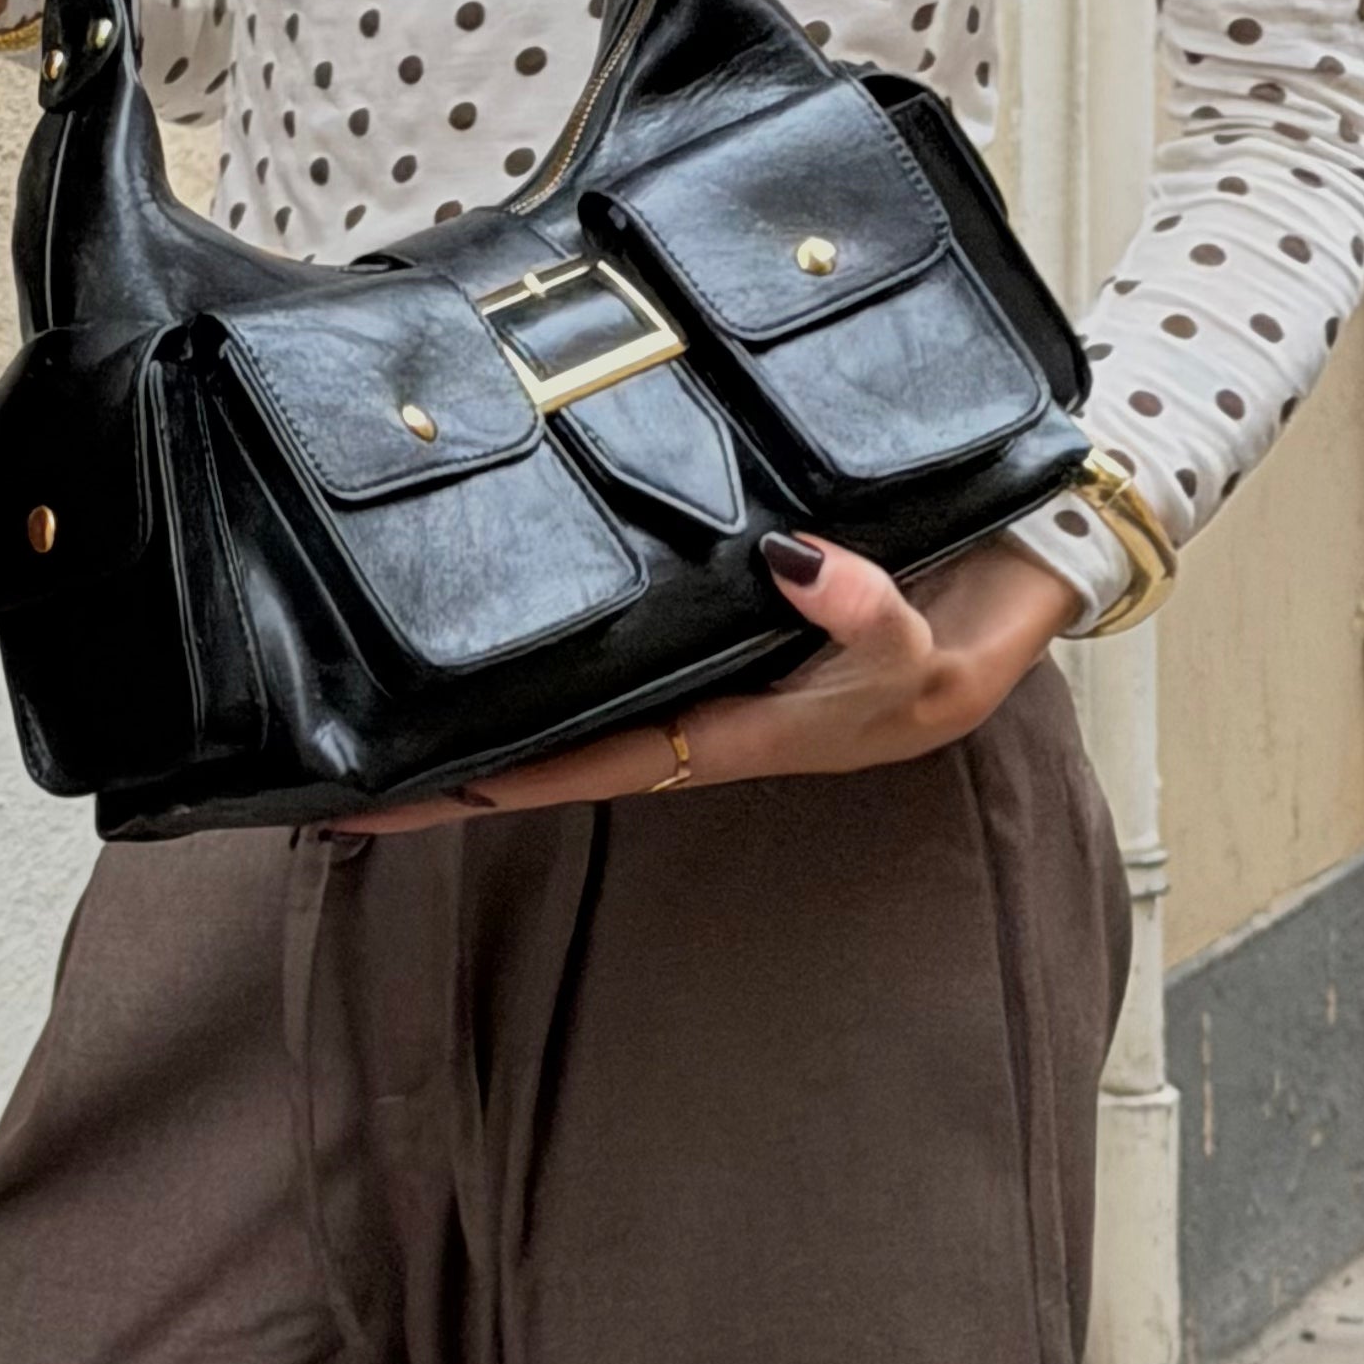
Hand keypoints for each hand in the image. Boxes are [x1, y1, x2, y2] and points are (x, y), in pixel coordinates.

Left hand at [329, 531, 1084, 834]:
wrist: (1026, 577)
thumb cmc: (971, 629)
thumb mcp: (930, 643)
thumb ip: (866, 613)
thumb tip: (783, 560)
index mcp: (737, 737)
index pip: (582, 769)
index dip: (483, 787)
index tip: (381, 803)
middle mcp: (706, 715)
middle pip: (559, 754)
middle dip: (458, 775)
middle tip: (337, 780)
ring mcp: (710, 672)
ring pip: (581, 706)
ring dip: (494, 722)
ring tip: (389, 717)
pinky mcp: (720, 621)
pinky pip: (616, 650)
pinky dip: (551, 651)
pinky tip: (502, 631)